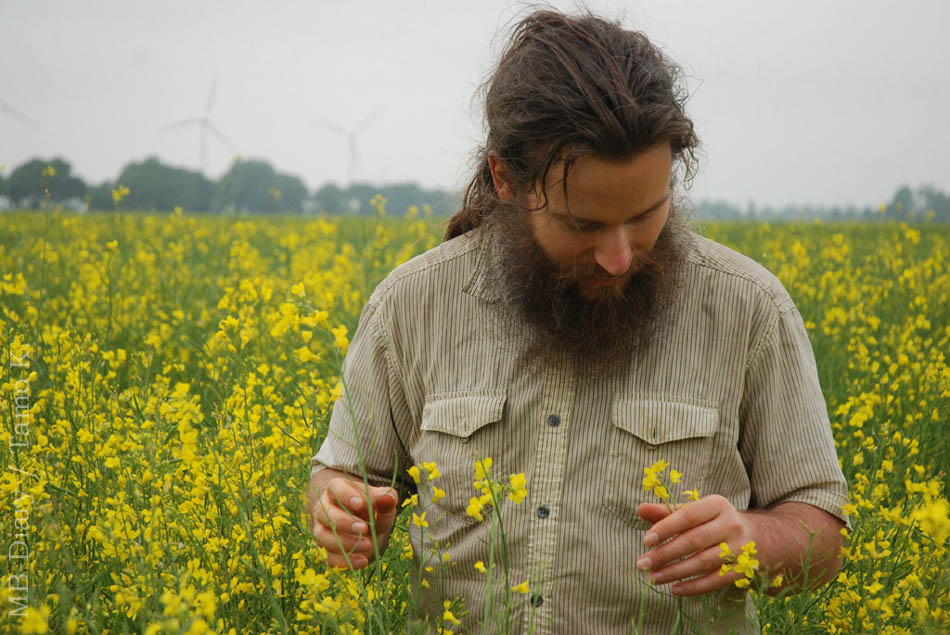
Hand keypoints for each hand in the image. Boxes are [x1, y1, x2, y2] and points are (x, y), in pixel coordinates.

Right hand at [309, 476, 398, 568]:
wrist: (366, 528)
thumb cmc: (372, 509)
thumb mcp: (383, 502)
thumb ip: (386, 499)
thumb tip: (388, 498)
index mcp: (337, 490)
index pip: (335, 488)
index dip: (346, 495)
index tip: (361, 504)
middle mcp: (324, 508)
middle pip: (323, 512)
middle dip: (344, 521)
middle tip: (364, 528)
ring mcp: (322, 529)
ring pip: (322, 536)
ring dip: (345, 543)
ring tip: (368, 545)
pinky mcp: (325, 549)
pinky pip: (328, 557)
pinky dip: (345, 561)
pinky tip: (363, 560)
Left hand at [636, 495, 755, 595]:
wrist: (762, 537)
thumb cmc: (716, 522)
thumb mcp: (697, 511)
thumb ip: (668, 512)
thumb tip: (640, 509)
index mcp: (717, 505)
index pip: (688, 515)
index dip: (666, 527)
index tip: (646, 540)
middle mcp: (731, 524)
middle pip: (694, 541)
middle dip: (665, 554)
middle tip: (643, 563)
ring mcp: (740, 548)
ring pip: (703, 562)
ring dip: (675, 572)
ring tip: (654, 578)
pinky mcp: (743, 569)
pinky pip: (715, 581)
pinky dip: (693, 587)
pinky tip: (675, 589)